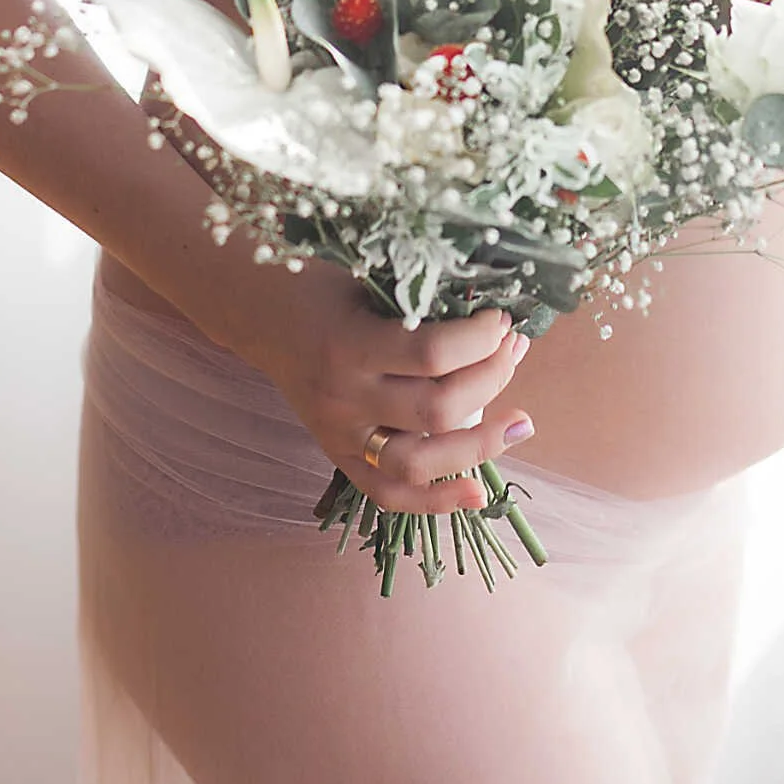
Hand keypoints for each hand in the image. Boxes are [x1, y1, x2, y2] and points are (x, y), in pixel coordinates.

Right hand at [237, 257, 533, 515]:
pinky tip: (480, 492)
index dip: (480, 338)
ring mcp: (340, 435)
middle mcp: (346, 397)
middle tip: (511, 350)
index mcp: (351, 344)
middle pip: (437, 409)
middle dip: (491, 379)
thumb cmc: (324, 288)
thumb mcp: (369, 282)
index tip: (501, 319)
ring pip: (421, 462)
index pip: (432, 353)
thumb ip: (419, 306)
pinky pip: (390, 495)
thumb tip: (493, 323)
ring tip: (521, 421)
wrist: (262, 314)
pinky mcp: (338, 458)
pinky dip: (438, 500)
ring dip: (481, 444)